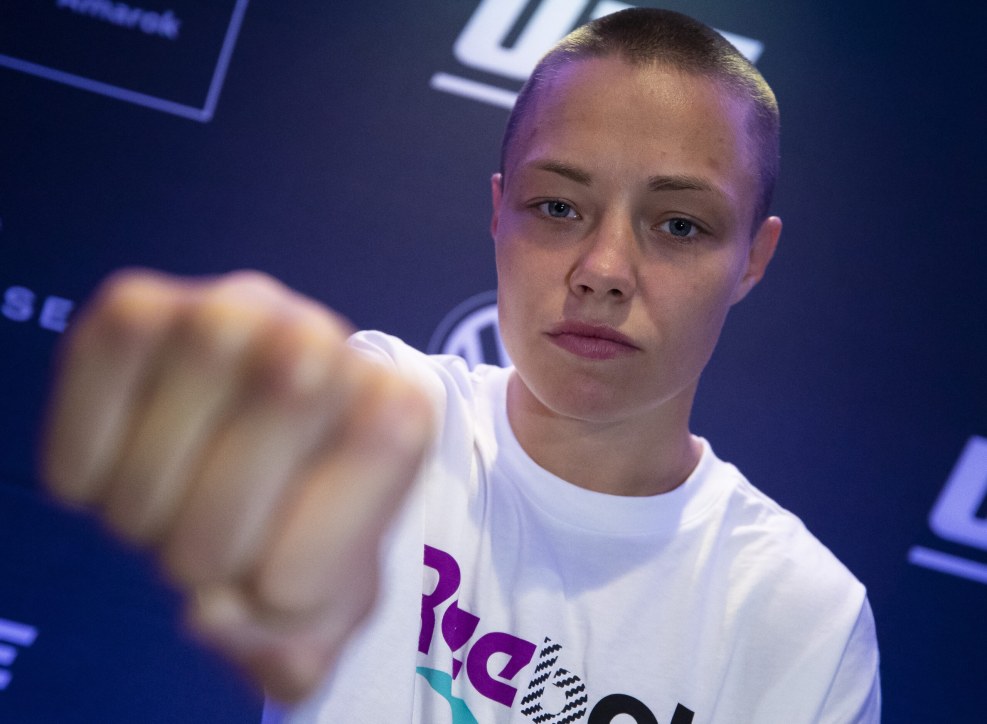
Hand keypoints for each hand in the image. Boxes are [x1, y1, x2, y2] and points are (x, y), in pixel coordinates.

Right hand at [40, 269, 433, 700]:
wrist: (244, 468)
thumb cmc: (290, 534)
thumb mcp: (316, 612)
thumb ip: (292, 650)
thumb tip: (216, 612)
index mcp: (397, 411)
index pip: (345, 499)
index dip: (293, 570)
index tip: (275, 581)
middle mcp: (324, 340)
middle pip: (253, 461)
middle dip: (213, 544)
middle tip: (210, 548)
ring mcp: (233, 310)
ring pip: (166, 431)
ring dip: (147, 507)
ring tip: (167, 506)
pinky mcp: (142, 304)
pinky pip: (96, 378)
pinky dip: (86, 457)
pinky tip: (113, 470)